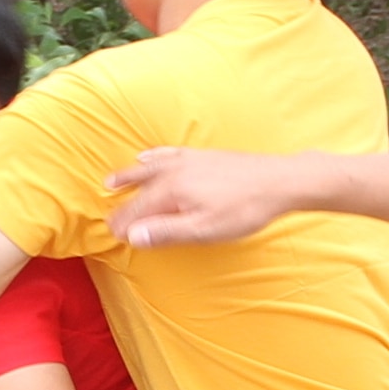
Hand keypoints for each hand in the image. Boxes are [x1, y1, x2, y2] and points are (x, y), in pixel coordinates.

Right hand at [106, 147, 319, 249]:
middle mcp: (176, 170)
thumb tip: (134, 236)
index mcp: (173, 189)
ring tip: (112, 181)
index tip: (113, 234)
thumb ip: (167, 232)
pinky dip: (153, 156)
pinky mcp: (204, 155)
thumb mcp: (205, 229)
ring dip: (130, 175)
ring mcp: (190, 159)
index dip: (124, 223)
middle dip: (122, 201)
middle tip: (108, 216)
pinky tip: (150, 156)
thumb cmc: (244, 209)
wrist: (280, 180)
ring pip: (150, 167)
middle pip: (140, 186)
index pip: (138, 208)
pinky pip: (168, 153)